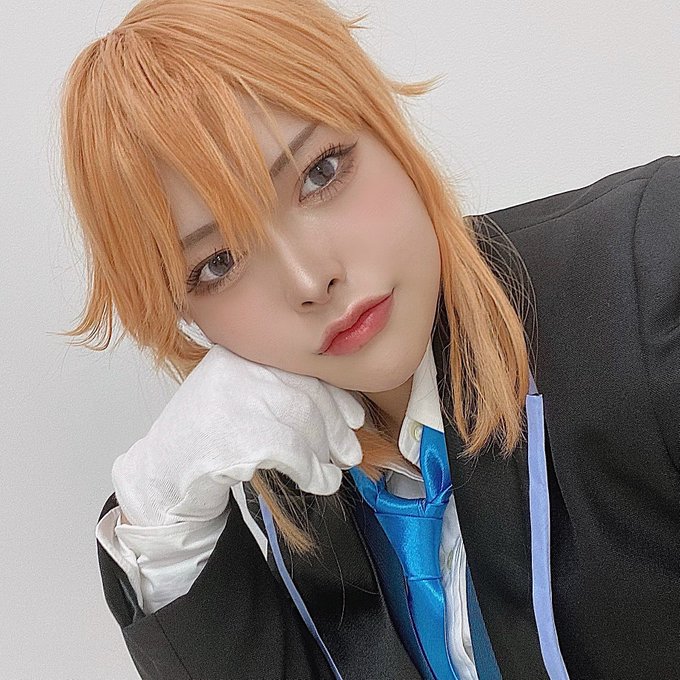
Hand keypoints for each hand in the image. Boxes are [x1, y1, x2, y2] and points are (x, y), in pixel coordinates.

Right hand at [112, 345, 364, 525]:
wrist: (163, 474)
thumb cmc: (205, 438)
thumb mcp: (237, 396)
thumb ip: (277, 390)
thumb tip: (341, 408)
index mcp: (240, 356)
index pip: (301, 369)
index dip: (334, 396)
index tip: (354, 416)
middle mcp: (237, 371)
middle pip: (306, 395)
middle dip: (335, 427)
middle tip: (350, 451)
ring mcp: (235, 403)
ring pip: (303, 422)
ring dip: (326, 452)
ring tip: (334, 471)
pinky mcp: (238, 439)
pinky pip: (293, 453)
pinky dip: (313, 471)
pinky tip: (320, 481)